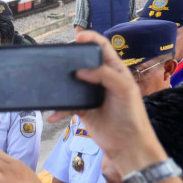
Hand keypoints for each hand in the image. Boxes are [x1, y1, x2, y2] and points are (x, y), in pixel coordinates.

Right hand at [49, 31, 165, 171]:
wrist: (127, 145)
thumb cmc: (131, 116)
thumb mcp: (124, 90)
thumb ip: (105, 75)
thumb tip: (81, 70)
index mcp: (115, 70)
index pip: (102, 48)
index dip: (91, 39)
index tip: (77, 37)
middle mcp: (102, 80)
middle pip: (83, 63)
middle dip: (71, 61)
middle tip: (59, 60)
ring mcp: (91, 94)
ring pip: (72, 84)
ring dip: (61, 86)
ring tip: (51, 86)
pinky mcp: (82, 109)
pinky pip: (66, 106)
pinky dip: (58, 110)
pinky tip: (53, 115)